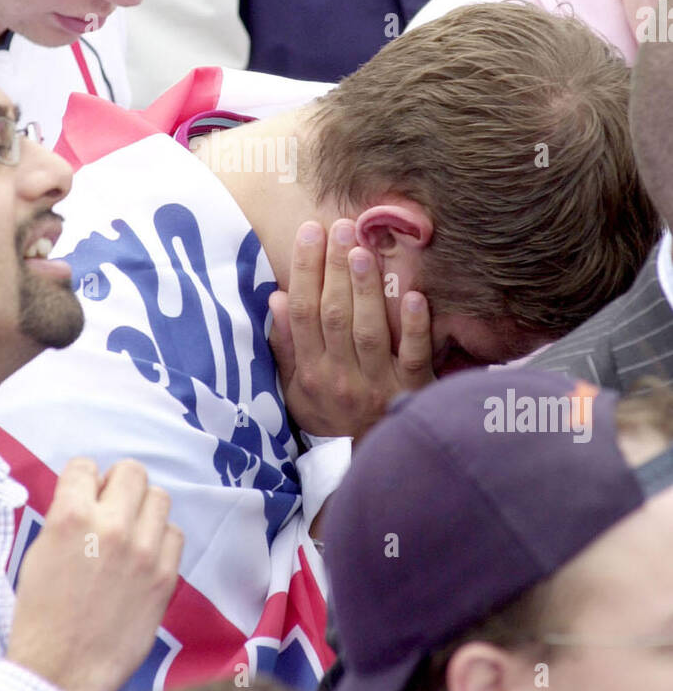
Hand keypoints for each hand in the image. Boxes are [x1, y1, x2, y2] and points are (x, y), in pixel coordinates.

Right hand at [7, 458, 182, 690]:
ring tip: (129, 534)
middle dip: (118, 485)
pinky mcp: (164, 576)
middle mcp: (111, 527)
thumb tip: (92, 496)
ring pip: (159, 497)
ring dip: (143, 510)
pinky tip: (144, 558)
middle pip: (131, 471)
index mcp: (71, 518)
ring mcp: (142, 551)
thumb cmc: (41, 615)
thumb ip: (67, 517)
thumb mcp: (39, 554)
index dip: (82, 481)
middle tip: (110, 510)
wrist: (62, 672)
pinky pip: (175, 534)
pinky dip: (160, 540)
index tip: (83, 497)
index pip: (85, 466)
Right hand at [268, 219, 433, 439]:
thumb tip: (277, 298)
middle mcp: (341, 377)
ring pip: (369, 331)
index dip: (304, 271)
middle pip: (334, 315)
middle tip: (340, 228)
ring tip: (363, 250)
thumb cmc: (332, 417)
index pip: (304, 313)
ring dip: (366, 289)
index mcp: (311, 373)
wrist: (373, 462)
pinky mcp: (413, 389)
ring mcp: (378, 383)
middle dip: (334, 268)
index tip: (309, 233)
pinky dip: (414, 327)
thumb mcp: (296, 389)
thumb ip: (286, 345)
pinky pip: (413, 355)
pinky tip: (414, 296)